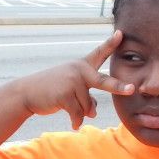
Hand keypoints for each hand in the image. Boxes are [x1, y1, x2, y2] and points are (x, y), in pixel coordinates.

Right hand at [15, 31, 134, 129]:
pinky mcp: (65, 94)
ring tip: (68, 107)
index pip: (99, 53)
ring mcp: (72, 82)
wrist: (26, 93)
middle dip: (118, 87)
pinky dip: (76, 121)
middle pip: (103, 82)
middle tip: (132, 90)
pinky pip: (78, 113)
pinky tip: (73, 124)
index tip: (121, 34)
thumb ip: (86, 98)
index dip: (111, 44)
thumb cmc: (50, 90)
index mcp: (81, 66)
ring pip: (88, 106)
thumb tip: (93, 112)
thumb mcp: (70, 90)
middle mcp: (79, 71)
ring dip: (81, 112)